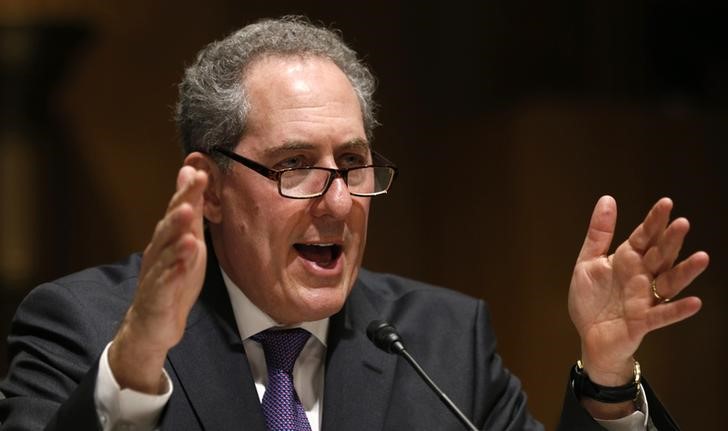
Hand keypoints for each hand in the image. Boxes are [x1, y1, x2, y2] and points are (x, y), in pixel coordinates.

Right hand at [109, 165, 208, 392]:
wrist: (153, 324)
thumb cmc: (173, 279)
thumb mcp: (188, 243)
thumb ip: (191, 212)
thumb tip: (191, 173)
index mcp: (168, 238)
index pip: (178, 210)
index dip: (189, 191)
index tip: (202, 171)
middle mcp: (159, 251)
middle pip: (170, 224)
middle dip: (182, 202)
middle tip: (195, 183)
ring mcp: (157, 273)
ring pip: (166, 249)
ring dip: (177, 231)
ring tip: (188, 214)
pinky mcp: (158, 296)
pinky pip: (166, 280)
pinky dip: (175, 268)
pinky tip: (186, 256)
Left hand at [569, 196, 708, 385]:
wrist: (588, 336)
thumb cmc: (591, 299)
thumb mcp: (587, 261)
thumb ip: (599, 233)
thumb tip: (607, 199)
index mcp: (627, 259)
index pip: (644, 236)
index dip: (654, 221)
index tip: (666, 203)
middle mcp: (641, 276)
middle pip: (660, 256)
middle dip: (670, 241)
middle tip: (682, 223)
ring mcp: (645, 298)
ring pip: (669, 282)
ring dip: (685, 271)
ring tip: (702, 258)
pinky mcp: (644, 321)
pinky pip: (663, 315)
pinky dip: (677, 309)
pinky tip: (694, 302)